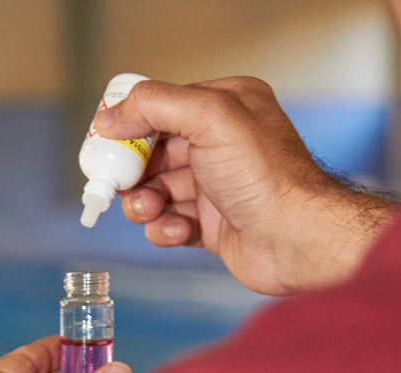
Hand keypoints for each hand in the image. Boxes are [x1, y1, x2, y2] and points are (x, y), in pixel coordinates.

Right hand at [95, 77, 399, 295]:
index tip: (105, 141)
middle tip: (121, 182)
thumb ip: (155, 105)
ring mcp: (214, 186)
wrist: (295, 239)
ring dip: (144, 202)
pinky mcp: (210, 224)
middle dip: (132, 170)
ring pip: (154, 190)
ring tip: (152, 210)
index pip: (161, 105)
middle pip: (150, 151)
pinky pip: (168, 222)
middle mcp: (220, 143)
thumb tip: (110, 117)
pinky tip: (180, 231)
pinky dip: (165, 229)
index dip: (129, 123)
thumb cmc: (264, 176)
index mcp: (225, 105)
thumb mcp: (210, 118)